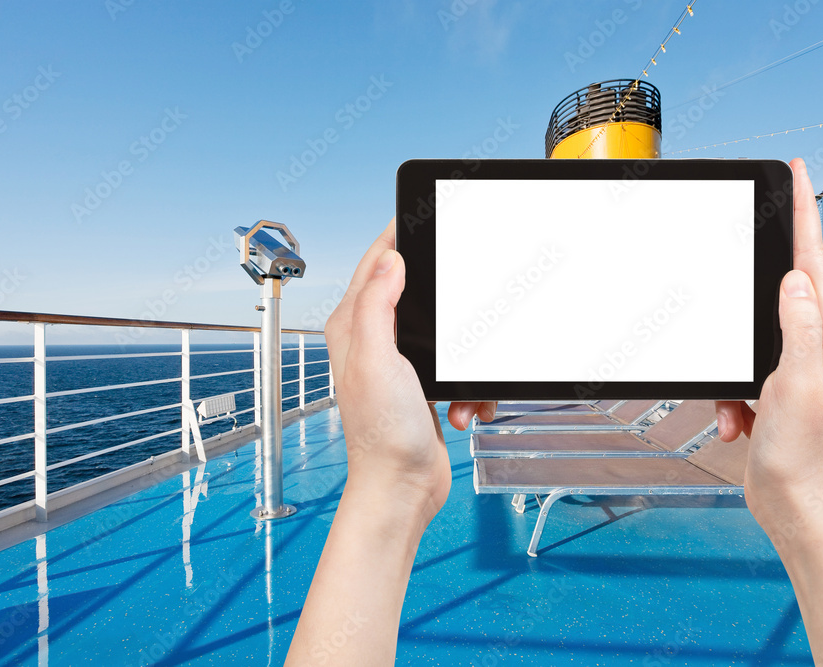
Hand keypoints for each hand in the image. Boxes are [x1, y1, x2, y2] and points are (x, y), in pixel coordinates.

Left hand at [324, 219, 495, 521]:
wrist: (403, 488)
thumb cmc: (381, 435)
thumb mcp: (377, 360)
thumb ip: (376, 306)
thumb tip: (389, 260)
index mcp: (353, 327)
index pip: (374, 263)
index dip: (397, 236)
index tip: (422, 216)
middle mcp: (372, 340)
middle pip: (415, 292)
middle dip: (448, 301)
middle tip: (467, 300)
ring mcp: (399, 363)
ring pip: (445, 331)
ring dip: (463, 359)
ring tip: (458, 390)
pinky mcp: (423, 385)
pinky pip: (458, 367)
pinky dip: (469, 387)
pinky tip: (463, 409)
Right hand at [715, 158, 822, 528]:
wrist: (792, 501)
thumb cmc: (803, 453)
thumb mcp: (796, 384)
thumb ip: (796, 327)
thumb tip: (794, 279)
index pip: (813, 261)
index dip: (804, 214)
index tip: (797, 175)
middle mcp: (814, 343)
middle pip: (782, 288)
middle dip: (756, 279)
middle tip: (750, 238)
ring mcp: (792, 364)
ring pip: (748, 335)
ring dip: (732, 373)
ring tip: (739, 411)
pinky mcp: (770, 385)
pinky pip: (737, 372)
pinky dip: (728, 397)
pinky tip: (736, 423)